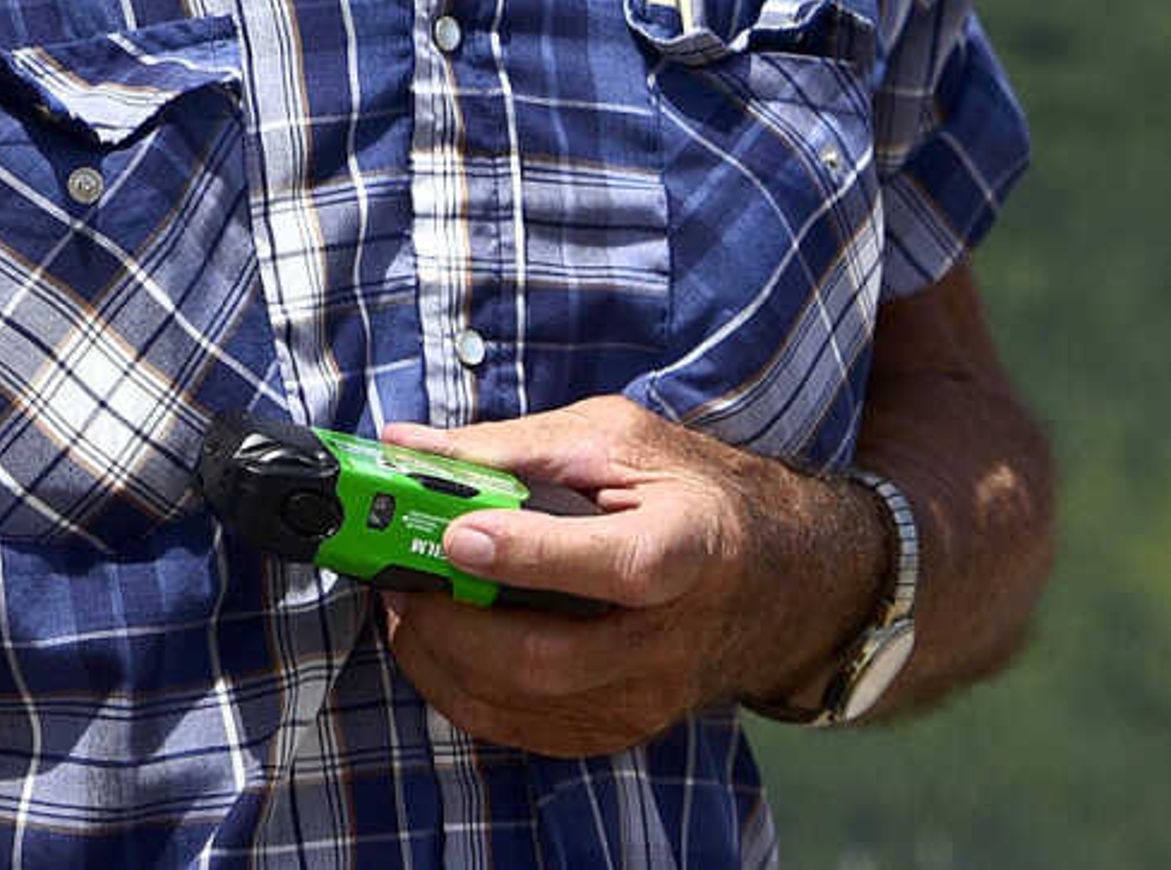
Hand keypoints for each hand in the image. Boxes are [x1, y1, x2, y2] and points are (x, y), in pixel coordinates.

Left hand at [372, 398, 876, 758]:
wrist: (775, 575)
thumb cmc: (688, 491)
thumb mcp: (614, 440)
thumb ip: (512, 446)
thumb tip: (407, 444)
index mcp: (686, 547)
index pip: (612, 565)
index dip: (529, 554)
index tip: (456, 535)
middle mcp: (671, 639)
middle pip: (548, 656)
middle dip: (450, 625)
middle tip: (395, 580)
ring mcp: (647, 697)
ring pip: (524, 703)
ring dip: (442, 661)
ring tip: (404, 609)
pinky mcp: (622, 728)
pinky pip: (525, 729)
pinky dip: (465, 692)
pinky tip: (437, 648)